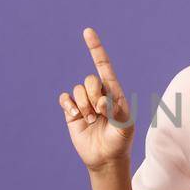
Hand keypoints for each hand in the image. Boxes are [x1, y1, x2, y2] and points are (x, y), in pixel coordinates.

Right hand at [59, 27, 134, 171]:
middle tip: (99, 114)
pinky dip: (69, 106)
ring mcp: (85, 102)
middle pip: (89, 80)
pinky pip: (65, 99)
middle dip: (93, 96)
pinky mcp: (72, 111)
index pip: (104, 66)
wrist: (106, 158)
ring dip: (84, 107)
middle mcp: (98, 93)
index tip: (87, 32)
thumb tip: (102, 101)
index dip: (95, 48)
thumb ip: (116, 111)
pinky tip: (76, 116)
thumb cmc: (120, 140)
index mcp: (114, 92)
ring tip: (92, 121)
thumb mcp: (124, 126)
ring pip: (77, 91)